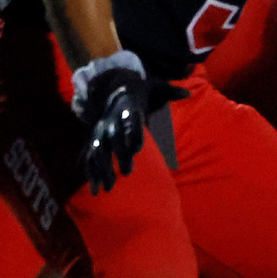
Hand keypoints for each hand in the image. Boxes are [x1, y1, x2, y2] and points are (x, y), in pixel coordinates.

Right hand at [81, 67, 183, 193]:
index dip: (132, 135)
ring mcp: (99, 132)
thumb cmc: (140, 92)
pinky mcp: (94, 140)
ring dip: (102, 169)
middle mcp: (110, 121)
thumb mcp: (154, 87)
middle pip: (113, 139)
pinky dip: (90, 173)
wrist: (116, 90)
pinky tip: (95, 189)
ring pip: (97, 151)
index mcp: (125, 109)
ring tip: (108, 188)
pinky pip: (89, 158)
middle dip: (118, 156)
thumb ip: (169, 91)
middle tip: (128, 173)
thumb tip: (187, 93)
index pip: (129, 122)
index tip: (136, 150)